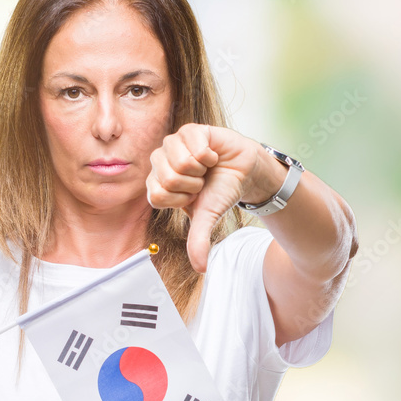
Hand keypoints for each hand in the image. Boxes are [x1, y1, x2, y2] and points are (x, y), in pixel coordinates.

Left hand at [146, 123, 282, 272]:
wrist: (244, 172)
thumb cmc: (220, 192)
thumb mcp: (208, 218)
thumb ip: (199, 240)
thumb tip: (201, 269)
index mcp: (157, 184)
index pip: (156, 195)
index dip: (180, 199)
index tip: (193, 196)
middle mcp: (160, 162)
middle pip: (167, 178)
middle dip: (193, 184)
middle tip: (202, 181)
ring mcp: (173, 144)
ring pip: (179, 161)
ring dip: (201, 169)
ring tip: (206, 168)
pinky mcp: (190, 130)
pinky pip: (193, 144)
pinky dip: (209, 154)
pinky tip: (212, 155)